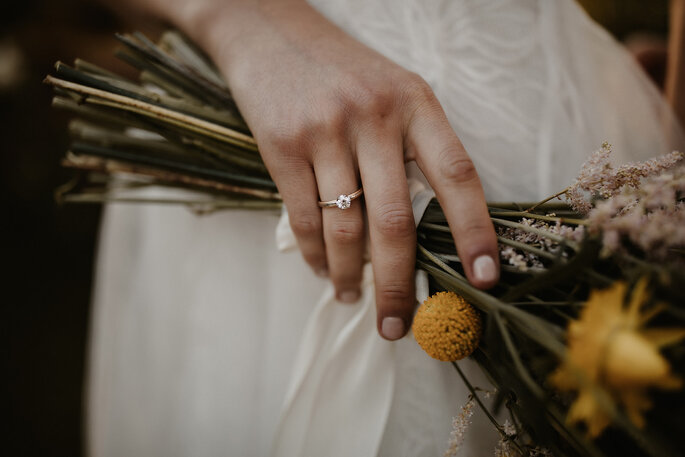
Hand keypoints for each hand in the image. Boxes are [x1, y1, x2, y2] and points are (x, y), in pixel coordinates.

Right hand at [153, 0, 499, 339]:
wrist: (268, 30)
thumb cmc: (340, 69)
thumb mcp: (391, 91)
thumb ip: (410, 148)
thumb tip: (418, 230)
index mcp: (415, 103)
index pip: (457, 174)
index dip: (476, 230)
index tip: (485, 278)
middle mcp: (374, 116)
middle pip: (395, 220)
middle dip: (399, 283)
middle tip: (398, 326)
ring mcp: (326, 131)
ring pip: (346, 227)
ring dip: (350, 276)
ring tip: (353, 299)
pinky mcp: (282, 145)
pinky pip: (304, 217)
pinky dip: (314, 255)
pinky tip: (322, 270)